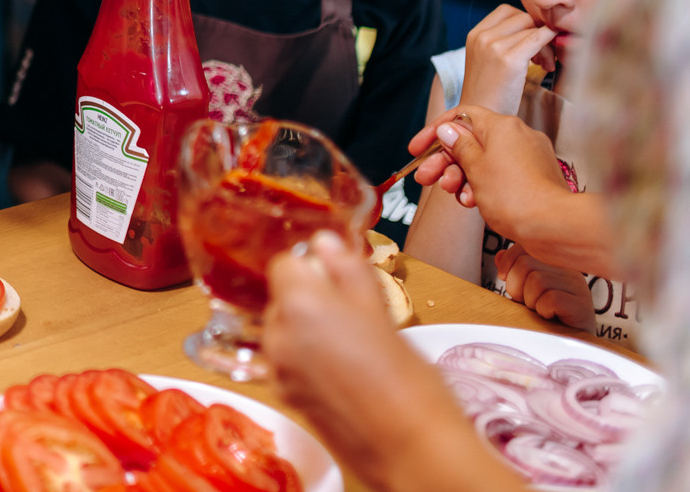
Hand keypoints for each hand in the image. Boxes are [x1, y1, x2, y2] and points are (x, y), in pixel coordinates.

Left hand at [263, 232, 511, 491]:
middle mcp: (277, 334)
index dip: (310, 266)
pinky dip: (307, 358)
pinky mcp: (285, 396)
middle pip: (282, 298)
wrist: (411, 448)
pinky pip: (287, 361)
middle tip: (352, 313)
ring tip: (352, 345)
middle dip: (310, 298)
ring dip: (307, 329)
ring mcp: (278, 369)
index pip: (284, 263)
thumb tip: (325, 241)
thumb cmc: (407, 377)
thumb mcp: (380, 311)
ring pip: (284, 330)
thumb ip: (347, 270)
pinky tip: (343, 370)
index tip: (335, 275)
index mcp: (298, 304)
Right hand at [409, 106, 569, 236]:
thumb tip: (448, 130)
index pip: (461, 116)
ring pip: (485, 161)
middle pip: (471, 141)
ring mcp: (529, 157)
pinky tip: (475, 202)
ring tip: (454, 194)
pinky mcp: (535, 177)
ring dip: (463, 177)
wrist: (554, 227)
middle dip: (446, 162)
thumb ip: (458, 146)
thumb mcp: (475, 168)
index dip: (436, 131)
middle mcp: (518, 136)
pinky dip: (484, 186)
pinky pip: (502, 175)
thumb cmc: (515, 197)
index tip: (418, 149)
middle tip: (426, 178)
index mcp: (502, 126)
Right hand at [459, 5, 554, 115]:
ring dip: (546, 44)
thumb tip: (537, 29)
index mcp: (474, 34)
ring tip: (544, 66)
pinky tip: (549, 64)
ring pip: (532, 27)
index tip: (532, 43)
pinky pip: (538, 38)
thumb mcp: (487, 61)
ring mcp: (493, 46)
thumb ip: (503, 42)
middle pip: (522, 17)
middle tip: (542, 58)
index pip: (507, 11)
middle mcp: (482, 36)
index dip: (525, 24)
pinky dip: (549, 45)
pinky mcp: (509, 59)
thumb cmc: (488, 95)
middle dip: (537, 32)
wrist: (475, 120)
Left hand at [495, 245, 594, 331]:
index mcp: (555, 263)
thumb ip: (513, 273)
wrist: (566, 348)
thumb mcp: (523, 293)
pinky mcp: (582, 307)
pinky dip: (543, 310)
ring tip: (541, 312)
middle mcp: (570, 271)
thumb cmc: (544, 321)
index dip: (508, 263)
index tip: (506, 280)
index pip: (523, 247)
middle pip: (525, 263)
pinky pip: (551, 299)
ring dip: (531, 301)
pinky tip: (550, 318)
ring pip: (537, 281)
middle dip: (517, 287)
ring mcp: (579, 288)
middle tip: (529, 304)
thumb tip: (499, 256)